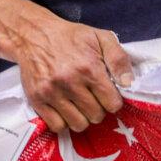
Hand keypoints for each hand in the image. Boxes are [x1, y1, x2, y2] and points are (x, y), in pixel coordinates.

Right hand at [15, 12, 133, 133]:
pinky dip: (63, 122)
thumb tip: (128, 83)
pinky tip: (65, 109)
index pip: (112, 104)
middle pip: (96, 116)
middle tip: (92, 98)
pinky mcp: (37, 99)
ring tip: (79, 105)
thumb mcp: (100, 37)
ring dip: (82, 118)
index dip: (112, 101)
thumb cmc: (70, 37)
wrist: (33, 35)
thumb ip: (118, 58)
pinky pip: (57, 126)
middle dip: (98, 109)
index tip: (107, 95)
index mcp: (89, 68)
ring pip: (78, 125)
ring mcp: (52, 92)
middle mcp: (70, 82)